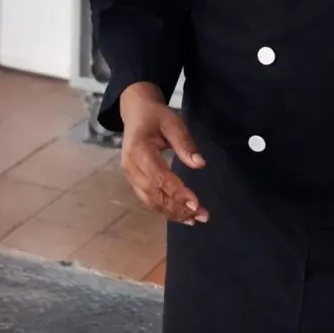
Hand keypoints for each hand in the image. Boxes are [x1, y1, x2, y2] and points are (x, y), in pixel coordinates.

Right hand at [119, 82, 209, 225]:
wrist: (135, 113)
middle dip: (178, 208)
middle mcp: (131, 167)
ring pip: (151, 201)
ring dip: (173, 213)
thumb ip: (184, 142)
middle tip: (202, 216)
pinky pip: (149, 200)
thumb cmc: (155, 116)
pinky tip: (183, 216)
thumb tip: (199, 164)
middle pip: (154, 194)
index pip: (158, 177)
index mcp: (138, 150)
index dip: (176, 192)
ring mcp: (130, 176)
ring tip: (196, 219)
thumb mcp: (172, 122)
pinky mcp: (135, 182)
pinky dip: (166, 210)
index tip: (196, 203)